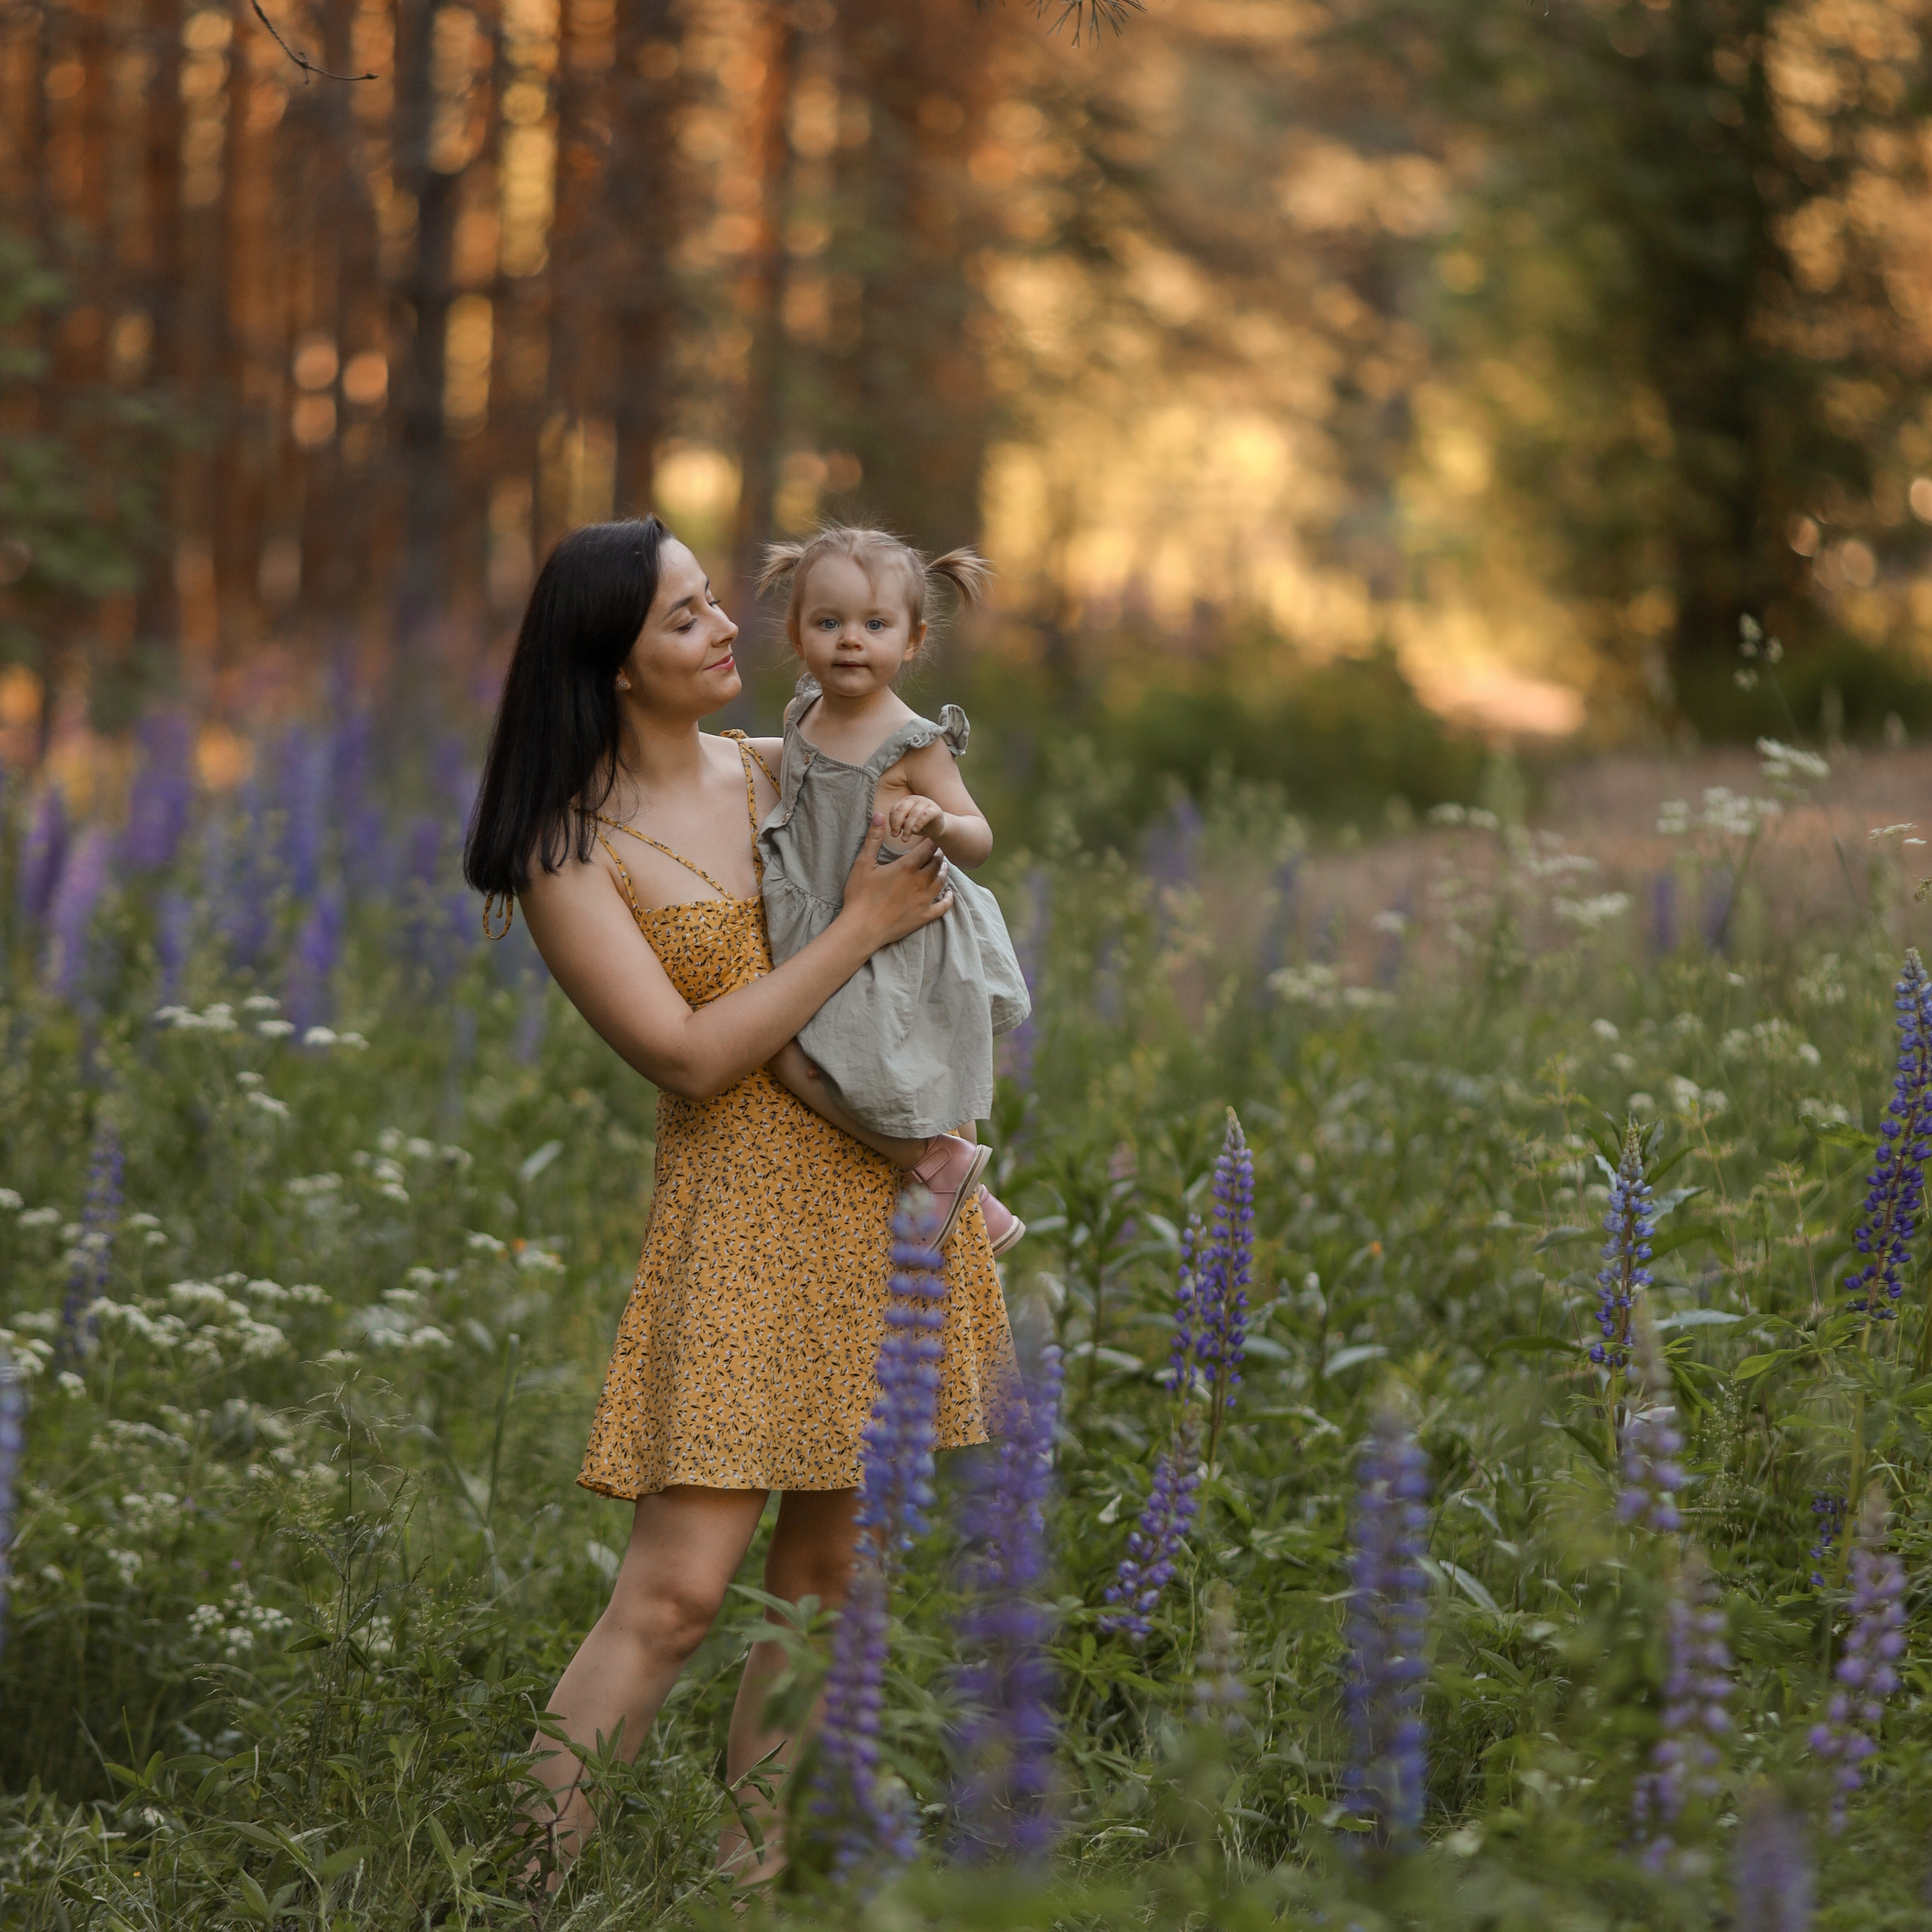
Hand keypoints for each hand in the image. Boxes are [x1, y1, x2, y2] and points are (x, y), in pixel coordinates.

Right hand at [840, 813, 952, 948]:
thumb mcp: (863, 863)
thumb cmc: (860, 895)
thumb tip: (880, 815)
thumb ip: (873, 838)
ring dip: (943, 872)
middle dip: (938, 855)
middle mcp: (920, 881)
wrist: (862, 928)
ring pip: (942, 881)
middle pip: (937, 863)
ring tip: (942, 866)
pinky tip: (949, 894)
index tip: (932, 836)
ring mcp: (924, 900)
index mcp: (907, 867)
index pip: (927, 848)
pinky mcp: (924, 916)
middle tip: (937, 851)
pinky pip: (943, 906)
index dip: (931, 841)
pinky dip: (948, 898)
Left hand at [885, 794, 945, 845]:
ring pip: (913, 813)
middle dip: (896, 823)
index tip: (893, 833)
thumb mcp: (907, 825)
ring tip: (905, 839)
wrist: (938, 827)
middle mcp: (915, 799)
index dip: (891, 821)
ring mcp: (926, 803)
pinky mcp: (935, 810)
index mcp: (906, 801)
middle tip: (895, 835)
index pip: (894, 809)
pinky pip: (925, 815)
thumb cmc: (919, 826)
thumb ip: (899, 824)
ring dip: (908, 827)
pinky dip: (919, 823)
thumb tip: (891, 828)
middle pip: (902, 809)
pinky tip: (915, 831)